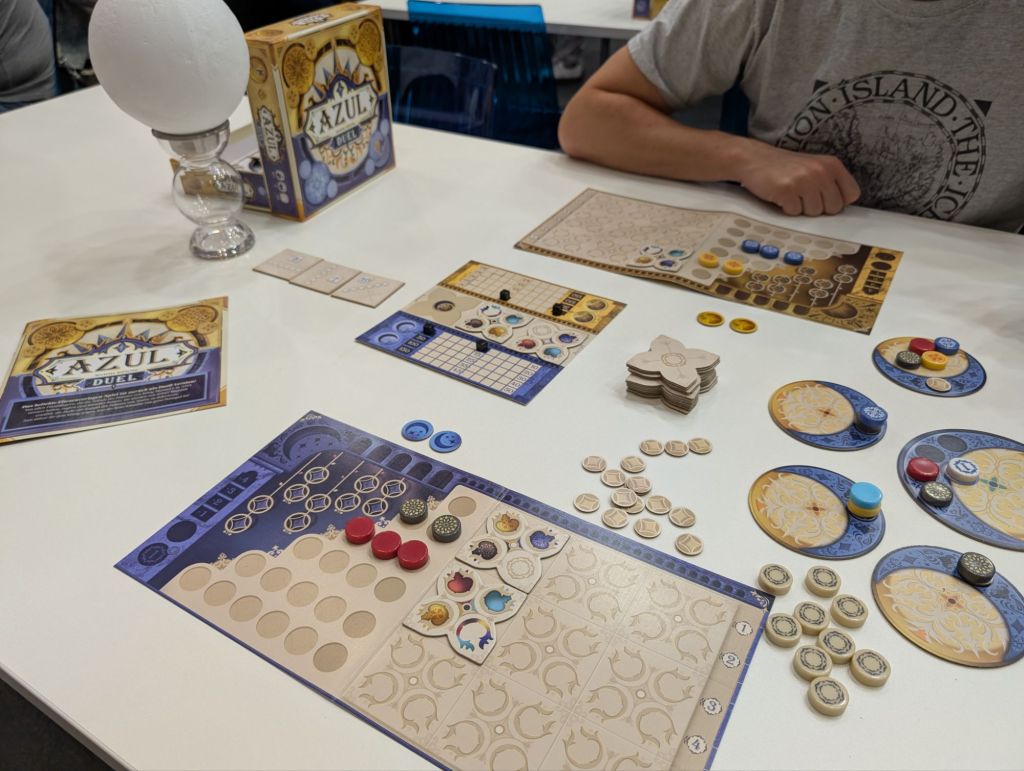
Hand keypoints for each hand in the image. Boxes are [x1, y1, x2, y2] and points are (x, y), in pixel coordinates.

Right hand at [735, 142, 860, 215]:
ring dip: (801, 208)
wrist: (753, 159)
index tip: (824, 199)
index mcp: (832, 164)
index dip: (838, 201)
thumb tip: (840, 207)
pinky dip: (786, 209)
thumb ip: (830, 182)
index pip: (851, 194)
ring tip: (790, 194)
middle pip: (833, 208)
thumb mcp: (813, 167)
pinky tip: (780, 195)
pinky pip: (795, 213)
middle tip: (802, 196)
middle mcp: (821, 171)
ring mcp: (804, 181)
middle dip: (818, 207)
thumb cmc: (783, 167)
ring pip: (814, 212)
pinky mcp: (787, 191)